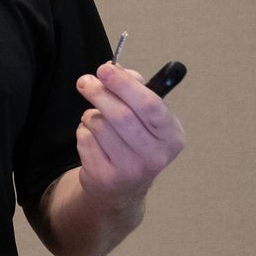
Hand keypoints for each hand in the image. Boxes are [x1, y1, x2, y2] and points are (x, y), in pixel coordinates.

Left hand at [73, 62, 183, 205]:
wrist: (122, 186)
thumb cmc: (134, 139)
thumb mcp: (144, 115)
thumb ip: (134, 88)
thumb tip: (114, 69)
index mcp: (172, 135)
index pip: (150, 105)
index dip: (125, 85)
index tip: (105, 69)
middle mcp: (156, 156)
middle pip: (121, 115)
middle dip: (99, 93)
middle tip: (85, 81)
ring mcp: (131, 170)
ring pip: (99, 126)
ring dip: (91, 115)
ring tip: (96, 119)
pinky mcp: (106, 177)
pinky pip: (85, 140)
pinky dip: (83, 131)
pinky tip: (93, 138)